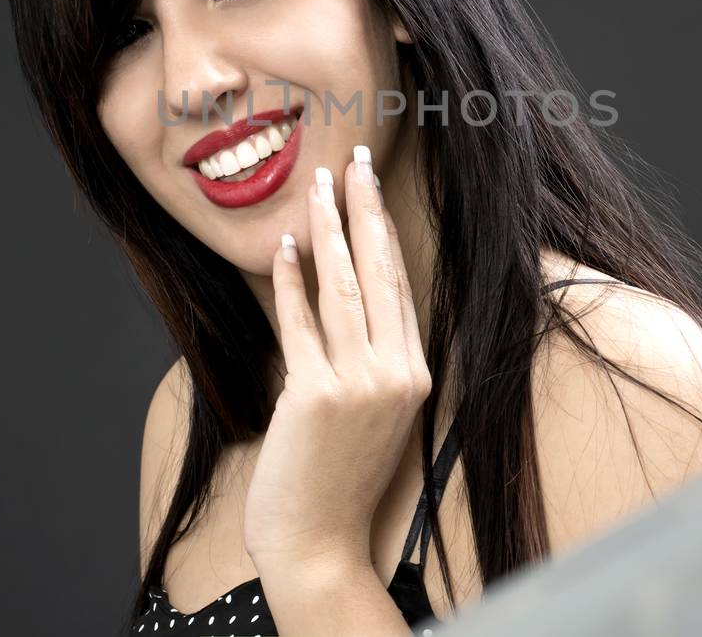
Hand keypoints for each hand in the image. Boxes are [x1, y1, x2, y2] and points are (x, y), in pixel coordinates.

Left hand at [242, 145, 431, 571]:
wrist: (318, 542)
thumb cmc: (339, 479)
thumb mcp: (374, 413)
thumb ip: (371, 360)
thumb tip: (348, 297)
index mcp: (416, 373)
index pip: (399, 285)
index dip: (385, 231)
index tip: (371, 186)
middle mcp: (398, 373)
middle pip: (380, 273)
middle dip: (364, 210)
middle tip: (354, 159)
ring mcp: (360, 384)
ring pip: (344, 288)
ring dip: (329, 230)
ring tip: (317, 185)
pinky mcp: (318, 395)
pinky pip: (302, 324)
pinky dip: (291, 283)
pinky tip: (285, 249)